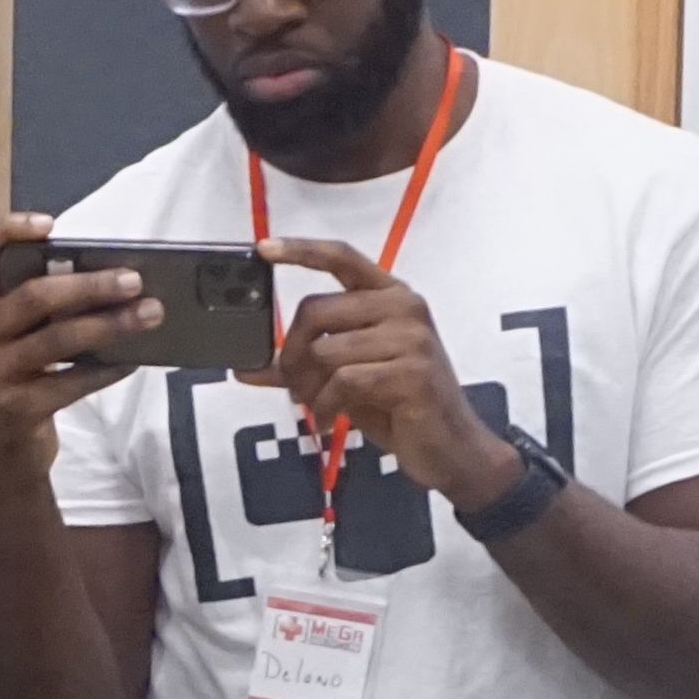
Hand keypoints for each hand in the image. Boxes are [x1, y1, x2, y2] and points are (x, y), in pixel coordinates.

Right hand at [0, 215, 149, 465]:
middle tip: (133, 280)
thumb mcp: (8, 338)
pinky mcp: (13, 411)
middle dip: (90, 285)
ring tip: (148, 314)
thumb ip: (32, 307)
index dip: (5, 230)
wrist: (4, 454)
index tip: (50, 225)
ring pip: (58, 339)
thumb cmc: (15, 378)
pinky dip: (108, 369)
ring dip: (110, 324)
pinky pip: (72, 382)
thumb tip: (102, 273)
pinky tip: (135, 358)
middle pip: (32, 296)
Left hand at [256, 237, 496, 498]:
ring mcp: (412, 338)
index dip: (300, 251)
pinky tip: (329, 420)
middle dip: (291, 354)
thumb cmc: (401, 407)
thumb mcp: (347, 379)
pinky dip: (326, 406)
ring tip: (317, 406)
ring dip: (309, 388)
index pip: (342, 258)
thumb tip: (246, 367)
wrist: (452, 449)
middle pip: (316, 310)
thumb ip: (301, 366)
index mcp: (390, 296)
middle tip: (292, 385)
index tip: (264, 249)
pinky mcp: (412, 373)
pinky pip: (344, 381)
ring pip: (325, 350)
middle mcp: (404, 307)